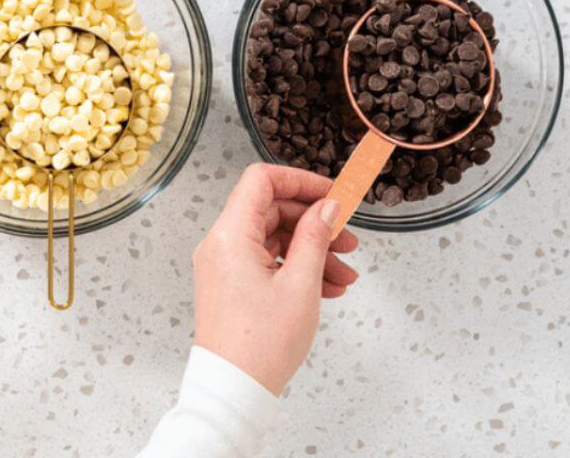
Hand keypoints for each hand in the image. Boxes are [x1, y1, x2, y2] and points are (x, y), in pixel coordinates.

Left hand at [192, 163, 358, 395]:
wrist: (234, 390)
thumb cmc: (260, 344)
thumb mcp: (301, 284)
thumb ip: (315, 238)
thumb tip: (326, 208)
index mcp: (230, 234)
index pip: (261, 181)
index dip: (300, 181)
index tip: (332, 193)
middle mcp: (220, 245)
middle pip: (271, 211)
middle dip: (315, 223)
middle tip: (349, 240)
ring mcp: (224, 266)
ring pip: (274, 240)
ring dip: (313, 252)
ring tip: (345, 276)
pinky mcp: (231, 286)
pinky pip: (267, 264)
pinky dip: (297, 270)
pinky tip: (328, 289)